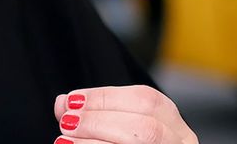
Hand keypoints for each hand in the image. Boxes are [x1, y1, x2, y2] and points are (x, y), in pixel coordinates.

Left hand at [52, 85, 197, 143]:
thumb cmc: (123, 143)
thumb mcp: (115, 128)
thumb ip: (92, 115)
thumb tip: (62, 103)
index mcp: (174, 125)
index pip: (146, 99)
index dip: (105, 97)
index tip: (72, 100)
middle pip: (145, 128)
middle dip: (99, 120)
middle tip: (67, 121)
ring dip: (96, 140)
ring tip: (65, 139)